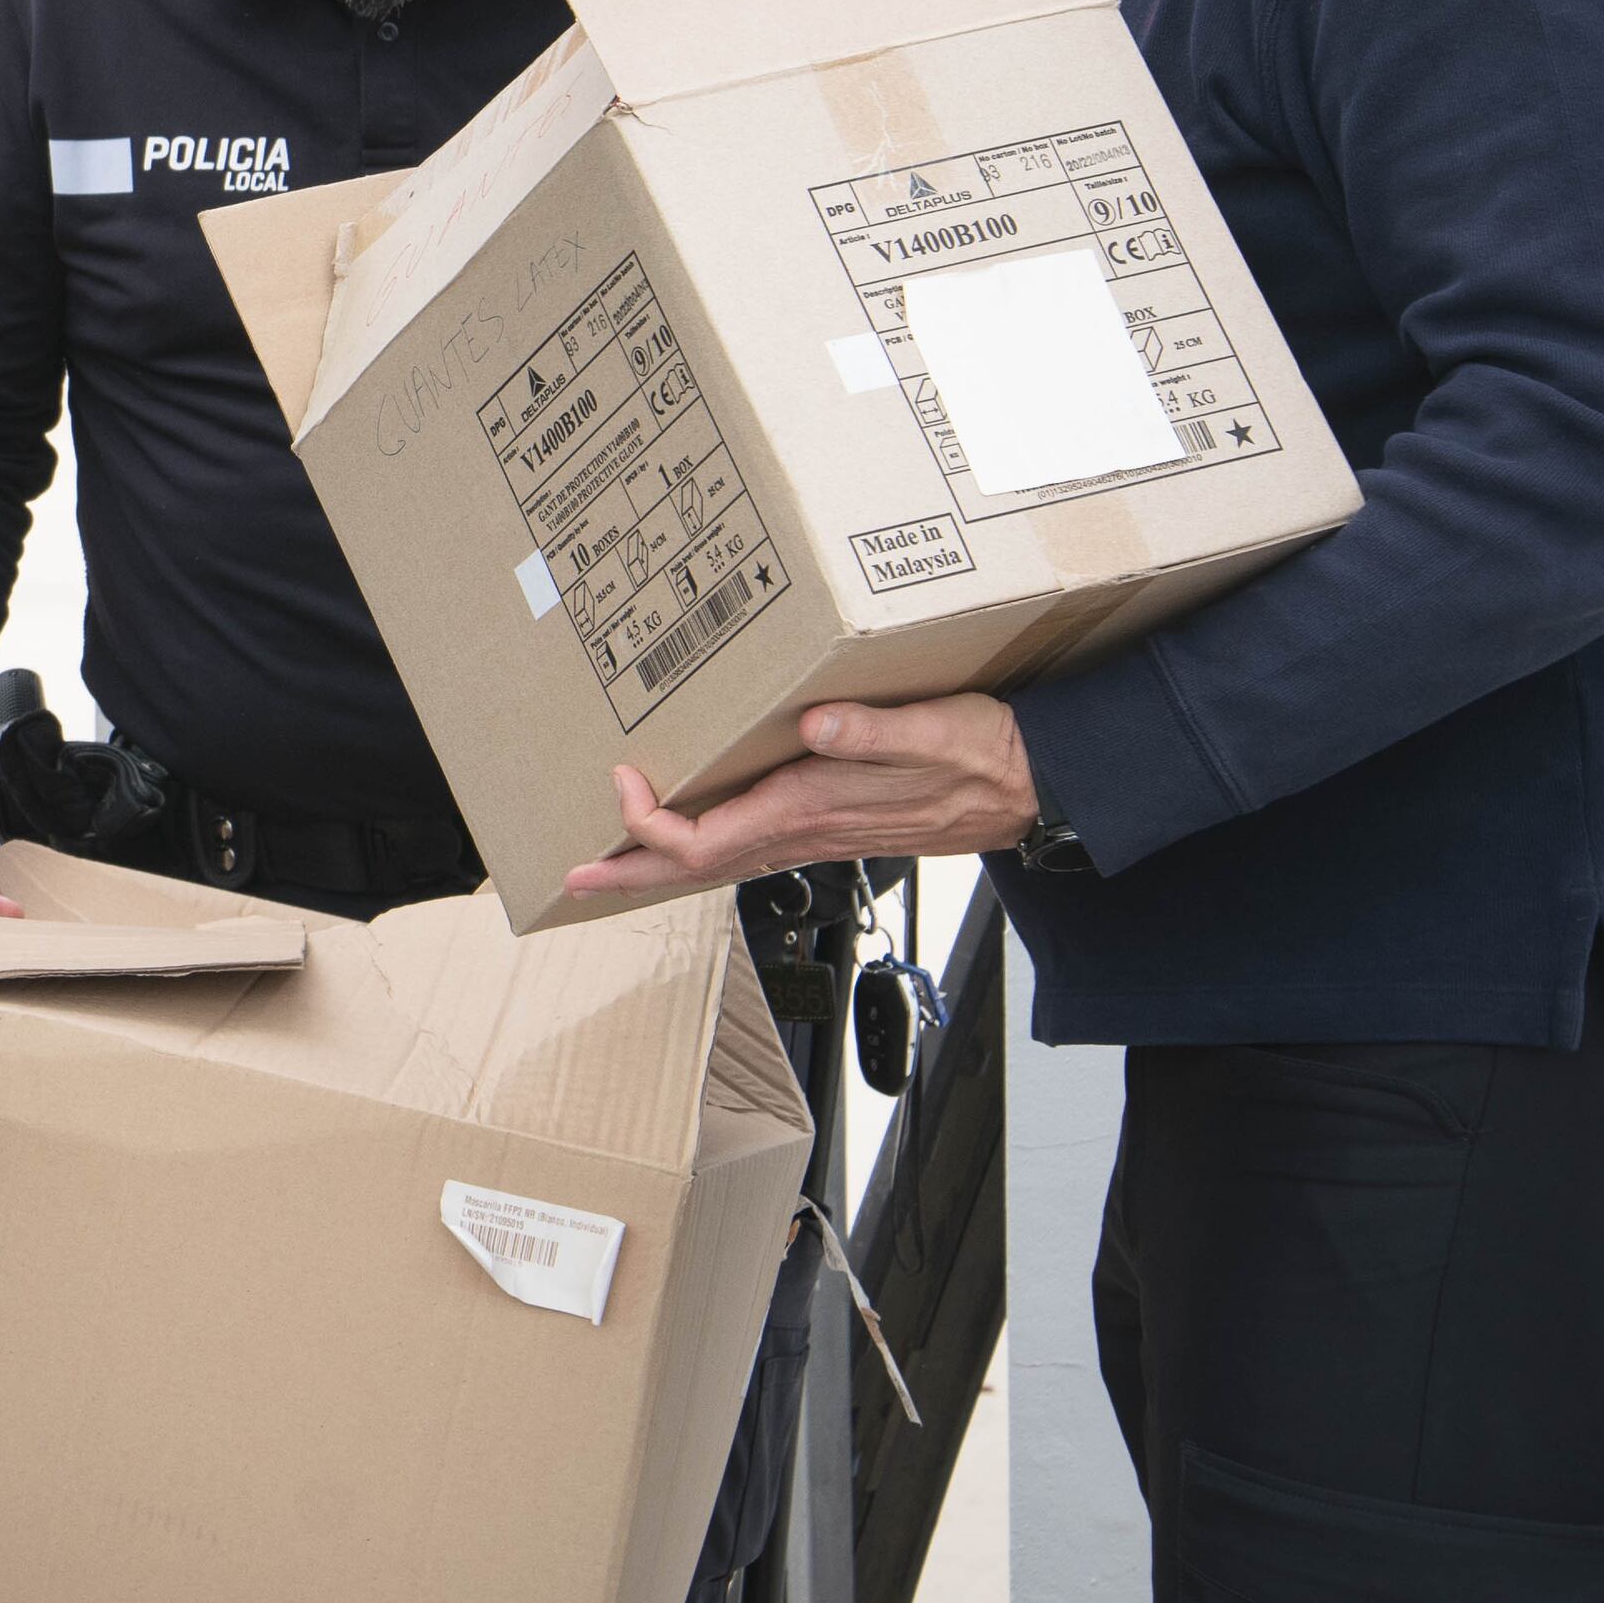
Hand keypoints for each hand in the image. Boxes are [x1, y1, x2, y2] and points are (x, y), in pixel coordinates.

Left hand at [558, 693, 1037, 904]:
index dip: (649, 825)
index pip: (704, 842)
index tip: (623, 780)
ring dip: (659, 866)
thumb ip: (873, 731)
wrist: (1031, 788)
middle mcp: (803, 833)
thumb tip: (815, 725)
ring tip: (610, 862)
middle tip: (572, 878)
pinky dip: (701, 851)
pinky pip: (746, 851)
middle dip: (630, 875)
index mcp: (810, 810)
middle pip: (694, 869)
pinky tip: (688, 839)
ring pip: (718, 864)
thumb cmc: (985, 756)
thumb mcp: (935, 732)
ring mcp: (813, 837)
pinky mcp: (827, 828)